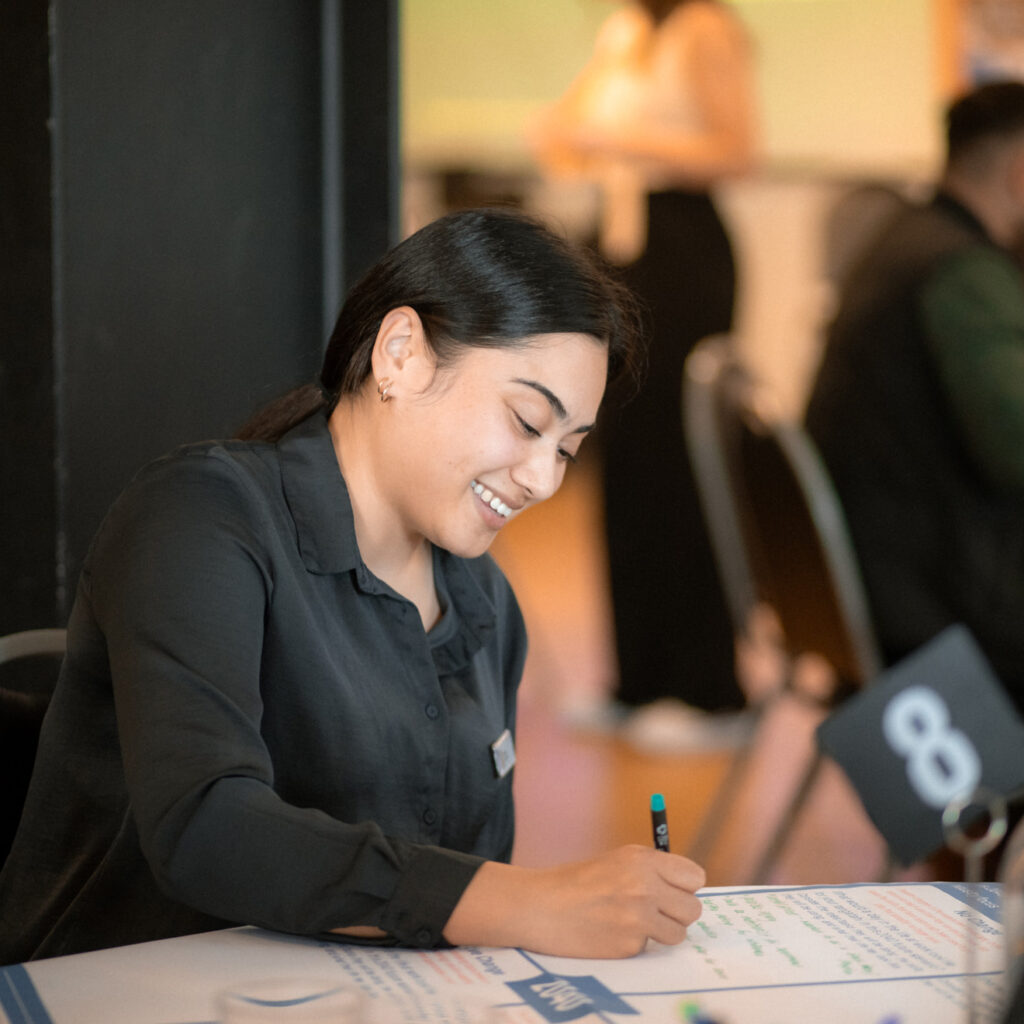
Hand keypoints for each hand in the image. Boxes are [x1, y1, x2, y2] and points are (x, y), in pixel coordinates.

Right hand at [444, 846, 704, 958]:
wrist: (541, 906)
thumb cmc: (577, 882)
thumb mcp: (617, 861)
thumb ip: (652, 870)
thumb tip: (686, 886)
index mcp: (642, 860)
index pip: (694, 876)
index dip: (686, 886)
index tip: (675, 891)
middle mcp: (645, 886)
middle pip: (693, 908)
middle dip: (678, 912)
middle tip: (658, 912)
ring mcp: (638, 918)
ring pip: (678, 933)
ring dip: (662, 932)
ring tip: (635, 923)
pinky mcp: (629, 945)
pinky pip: (650, 948)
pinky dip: (636, 944)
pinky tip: (612, 933)